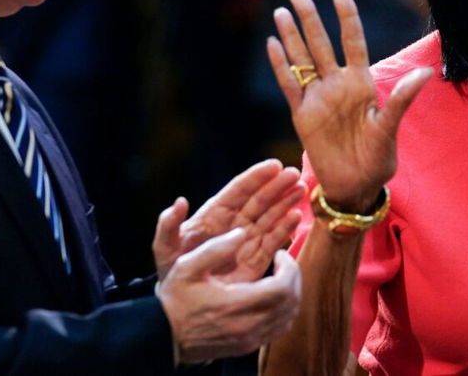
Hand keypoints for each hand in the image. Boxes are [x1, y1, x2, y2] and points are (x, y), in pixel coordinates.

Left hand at [153, 159, 304, 281]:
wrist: (183, 301)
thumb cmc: (172, 271)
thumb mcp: (165, 248)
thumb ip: (168, 225)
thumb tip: (179, 202)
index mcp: (214, 215)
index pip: (238, 191)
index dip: (256, 177)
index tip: (274, 165)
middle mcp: (233, 224)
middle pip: (259, 200)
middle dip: (277, 187)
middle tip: (295, 175)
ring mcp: (246, 240)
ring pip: (269, 216)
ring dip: (285, 202)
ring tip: (301, 189)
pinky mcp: (256, 260)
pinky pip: (273, 240)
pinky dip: (285, 228)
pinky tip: (296, 216)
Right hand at [157, 228, 301, 362]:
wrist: (164, 336)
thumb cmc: (175, 300)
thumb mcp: (187, 267)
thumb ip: (215, 249)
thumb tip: (241, 232)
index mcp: (236, 304)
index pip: (282, 288)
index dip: (289, 268)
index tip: (281, 253)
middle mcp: (248, 325)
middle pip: (291, 302)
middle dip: (294, 277)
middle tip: (285, 262)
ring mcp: (250, 339)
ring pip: (289, 317)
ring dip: (292, 294)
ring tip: (281, 276)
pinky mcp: (248, 346)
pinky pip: (279, 330)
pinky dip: (285, 312)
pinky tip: (274, 297)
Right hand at [266, 0, 431, 211]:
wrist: (355, 186)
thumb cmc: (378, 160)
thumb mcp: (390, 129)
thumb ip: (402, 100)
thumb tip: (426, 74)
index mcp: (360, 83)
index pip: (352, 41)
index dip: (345, 16)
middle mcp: (337, 85)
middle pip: (320, 43)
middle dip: (309, 17)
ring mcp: (317, 98)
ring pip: (301, 59)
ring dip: (291, 36)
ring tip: (281, 11)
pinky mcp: (301, 114)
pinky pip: (289, 85)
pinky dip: (280, 65)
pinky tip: (272, 44)